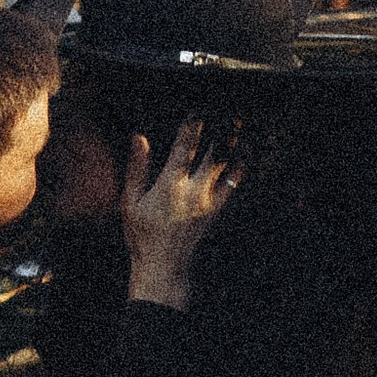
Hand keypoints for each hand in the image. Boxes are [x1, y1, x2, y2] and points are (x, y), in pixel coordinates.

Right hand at [121, 115, 244, 309]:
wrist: (164, 268)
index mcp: (170, 186)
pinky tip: (247, 155)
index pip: (185, 147)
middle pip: (215, 152)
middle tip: (227, 109)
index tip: (198, 108)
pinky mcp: (220, 212)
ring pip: (229, 166)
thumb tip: (140, 138)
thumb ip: (137, 168)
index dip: (193, 124)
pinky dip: (242, 168)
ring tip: (240, 124)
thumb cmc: (144, 236)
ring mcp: (211, 202)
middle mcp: (195, 191)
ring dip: (236, 144)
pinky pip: (236, 186)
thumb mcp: (130, 202)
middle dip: (221, 129)